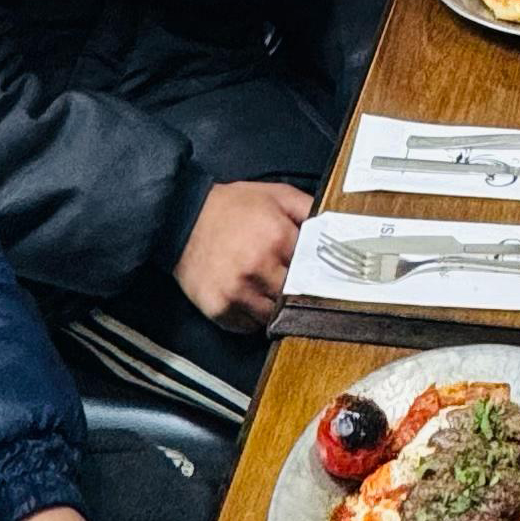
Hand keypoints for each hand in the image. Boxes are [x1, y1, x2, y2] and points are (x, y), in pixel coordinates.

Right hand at [173, 180, 307, 329]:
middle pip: (295, 296)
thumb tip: (336, 229)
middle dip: (294, 290)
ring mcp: (237, 290)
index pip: (314, 269)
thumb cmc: (231, 207)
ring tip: (263, 286)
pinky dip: (251, 316)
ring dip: (273, 306)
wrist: (182, 218)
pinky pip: (248, 326)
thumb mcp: (276, 194)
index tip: (314, 274)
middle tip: (287, 280)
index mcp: (278, 237)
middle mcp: (258, 266)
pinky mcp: (219, 308)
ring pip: (273, 316)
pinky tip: (246, 295)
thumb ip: (309, 210)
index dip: (314, 272)